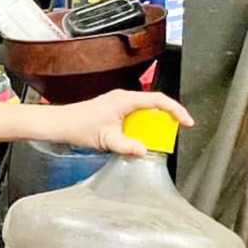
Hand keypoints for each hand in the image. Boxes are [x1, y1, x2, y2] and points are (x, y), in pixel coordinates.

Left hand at [58, 89, 193, 155]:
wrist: (60, 123)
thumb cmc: (78, 126)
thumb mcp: (105, 139)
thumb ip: (126, 146)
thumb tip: (144, 151)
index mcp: (124, 99)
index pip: (158, 100)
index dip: (176, 110)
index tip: (186, 122)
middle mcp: (123, 96)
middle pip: (155, 103)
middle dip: (168, 116)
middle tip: (175, 132)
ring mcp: (119, 101)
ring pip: (146, 108)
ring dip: (155, 121)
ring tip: (160, 136)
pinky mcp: (115, 107)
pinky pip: (136, 112)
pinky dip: (143, 122)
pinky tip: (141, 135)